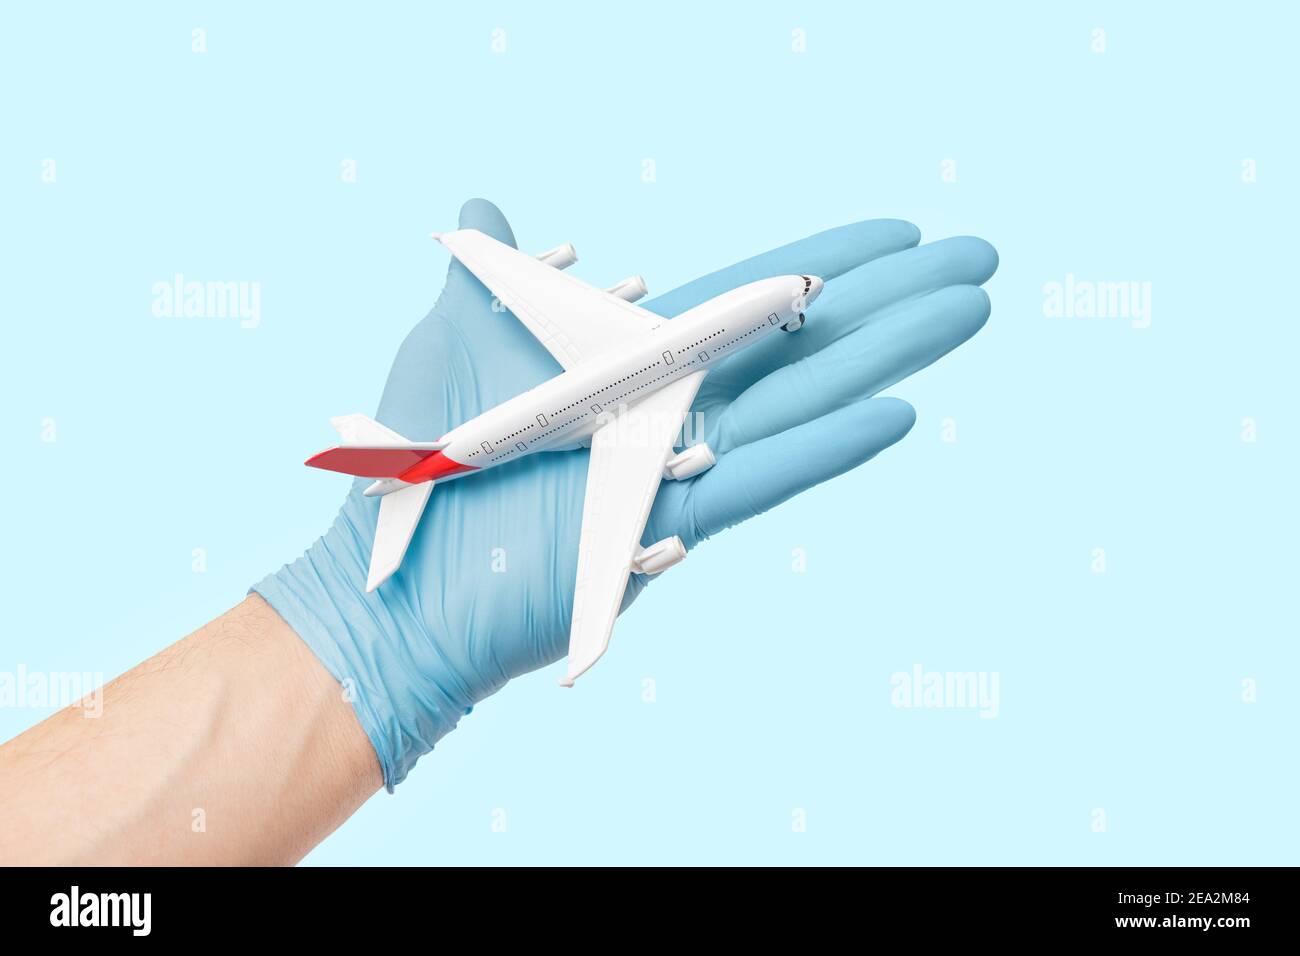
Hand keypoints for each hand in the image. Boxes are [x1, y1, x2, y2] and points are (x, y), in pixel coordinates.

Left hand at [255, 199, 997, 787]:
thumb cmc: (415, 459)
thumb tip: (489, 205)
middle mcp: (673, 407)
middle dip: (892, 297)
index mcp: (632, 359)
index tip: (898, 234)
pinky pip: (764, 478)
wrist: (398, 578)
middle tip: (978, 258)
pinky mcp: (671, 524)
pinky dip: (828, 447)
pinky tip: (898, 411)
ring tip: (969, 309)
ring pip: (804, 397)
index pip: (749, 298)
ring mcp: (680, 464)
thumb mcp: (450, 341)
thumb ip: (491, 276)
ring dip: (890, 352)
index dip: (827, 262)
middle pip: (804, 340)